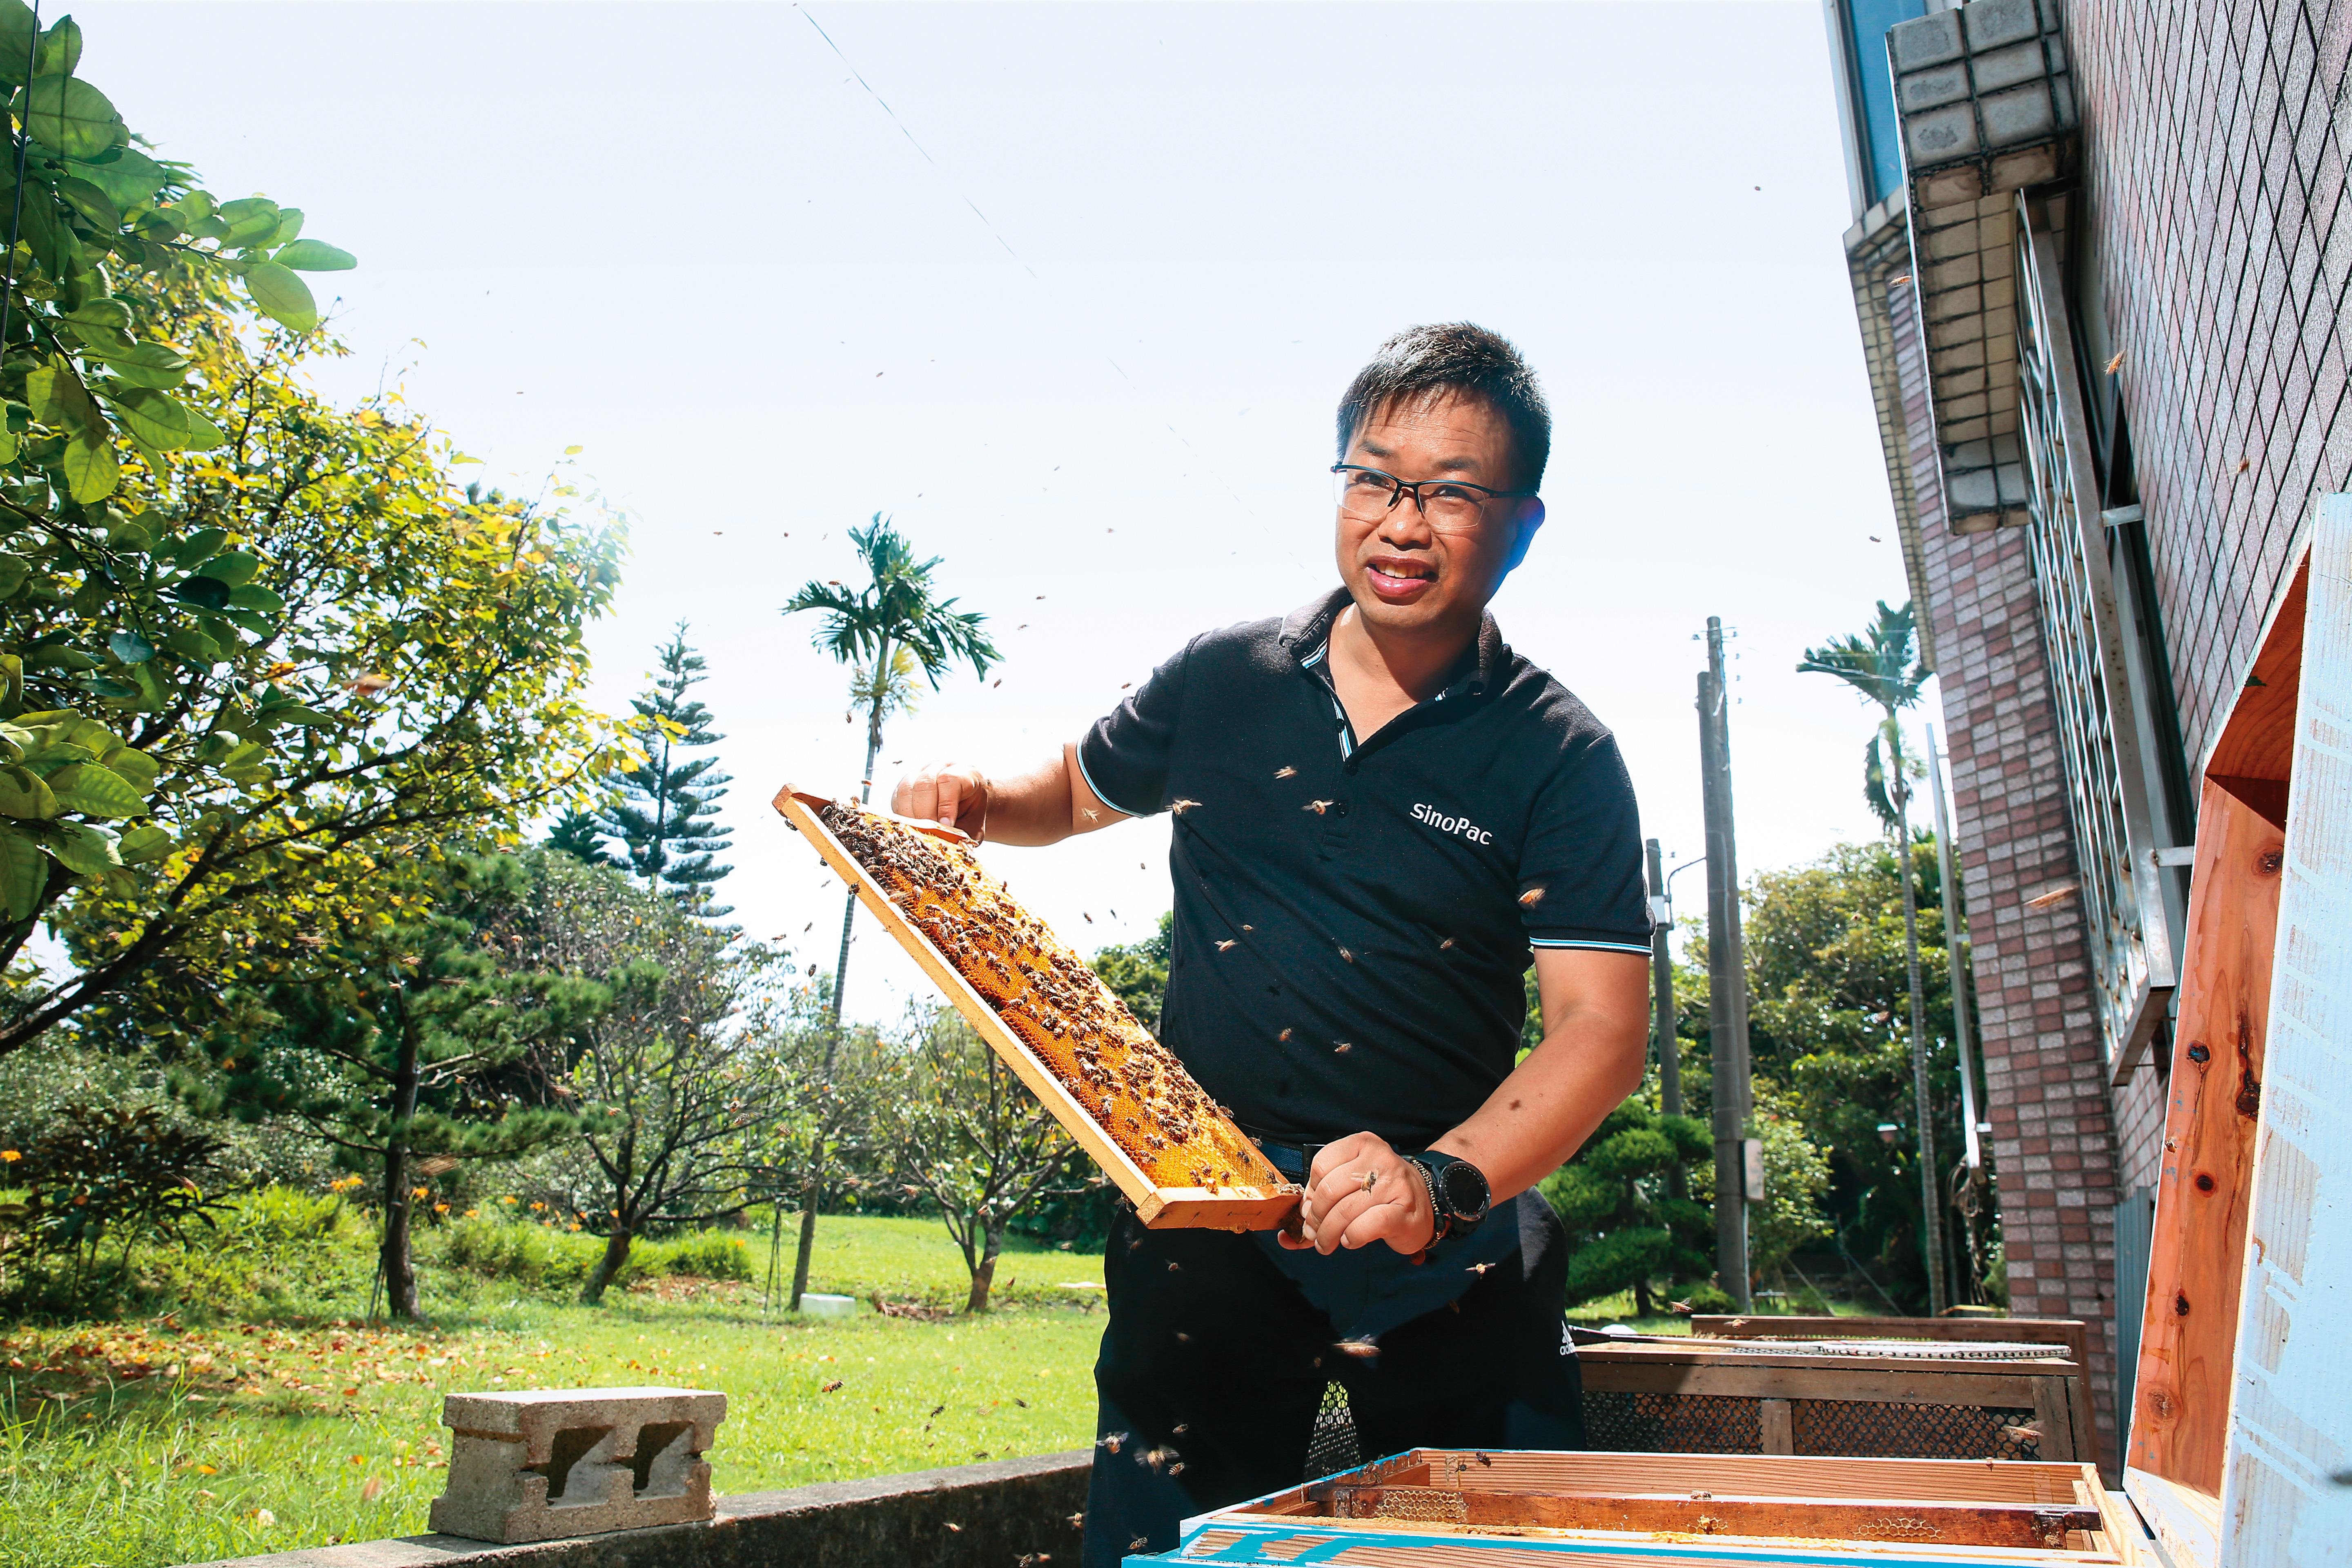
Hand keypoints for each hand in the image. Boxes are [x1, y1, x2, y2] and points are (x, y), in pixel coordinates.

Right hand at [892, 761, 988, 840]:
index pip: (949, 781)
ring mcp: (919, 774)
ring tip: (919, 833)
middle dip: (925, 813)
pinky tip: (912, 829)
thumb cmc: (972, 816)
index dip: (945, 805)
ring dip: (911, 816)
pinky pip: (897, 800)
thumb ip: (961, 835)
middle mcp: (940, 768)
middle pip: (924, 784)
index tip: (946, 826)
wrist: (969, 809)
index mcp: (964, 772)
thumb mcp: (974, 827)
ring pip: (906, 790)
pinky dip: (902, 817)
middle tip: (929, 834)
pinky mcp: (904, 786)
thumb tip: (943, 844)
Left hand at [1278, 1132, 1433, 1256]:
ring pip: (1345, 1211)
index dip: (1310, 1192)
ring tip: (1327, 1243)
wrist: (1426, 1201)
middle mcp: (1379, 1158)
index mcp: (1362, 1144)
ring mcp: (1394, 1183)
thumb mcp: (1351, 1186)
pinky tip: (1350, 1240)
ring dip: (1328, 1234)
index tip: (1311, 1210)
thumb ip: (1319, 1205)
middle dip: (1316, 1219)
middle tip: (1315, 1234)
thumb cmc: (1381, 1194)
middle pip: (1329, 1190)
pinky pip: (1366, 1226)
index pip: (1320, 1165)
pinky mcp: (1404, 1211)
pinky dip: (1351, 1238)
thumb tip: (1285, 1238)